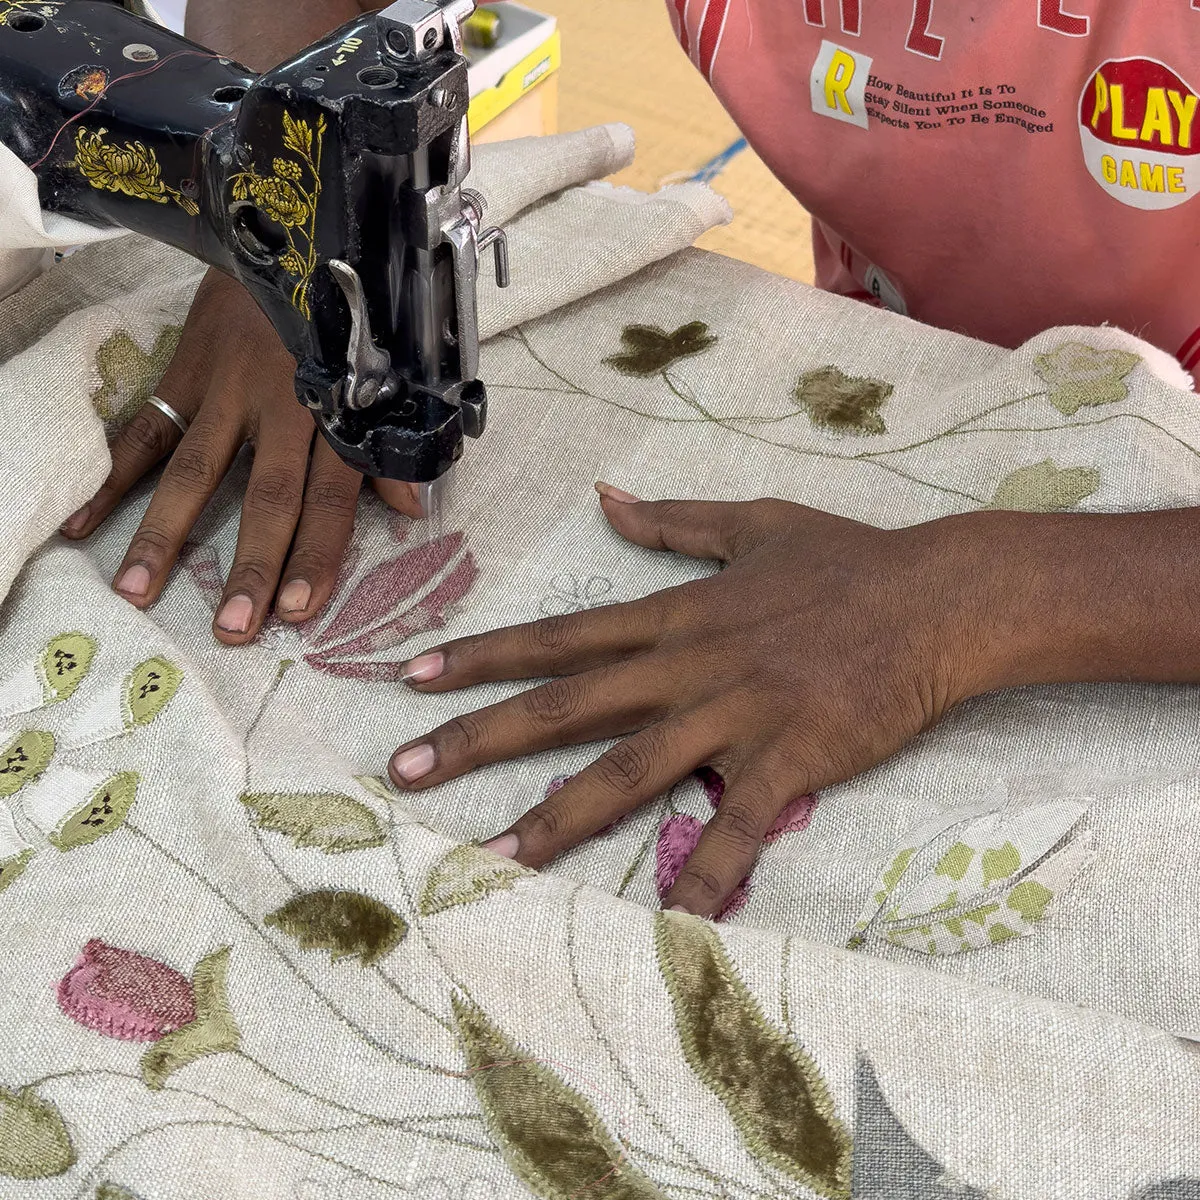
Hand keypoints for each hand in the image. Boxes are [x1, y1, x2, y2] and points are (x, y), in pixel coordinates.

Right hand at [61, 269, 422, 643]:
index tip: (299, 611)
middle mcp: (284, 405)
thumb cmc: (348, 313)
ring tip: (137, 590)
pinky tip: (82, 522)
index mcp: (338, 410)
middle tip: (231, 625)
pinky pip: (145, 428)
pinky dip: (112, 474)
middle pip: (267, 495)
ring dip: (164, 532)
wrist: (297, 223)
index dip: (318, 555)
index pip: (332, 496)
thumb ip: (392, 445)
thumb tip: (413, 511)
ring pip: (196, 469)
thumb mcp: (387, 373)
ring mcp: (227, 387)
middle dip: (250, 563)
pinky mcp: (185, 368)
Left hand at [388, 485, 997, 916]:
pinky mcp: (789, 759)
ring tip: (495, 857)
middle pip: (566, 705)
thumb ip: (672, 520)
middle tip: (403, 771)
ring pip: (629, 771)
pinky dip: (704, 878)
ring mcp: (735, 715)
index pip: (561, 636)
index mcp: (676, 614)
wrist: (936, 598)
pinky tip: (668, 929)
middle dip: (479, 736)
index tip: (415, 674)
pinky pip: (739, 830)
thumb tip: (606, 497)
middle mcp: (687, 666)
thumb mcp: (752, 522)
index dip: (484, 654)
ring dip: (558, 816)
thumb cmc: (847, 560)